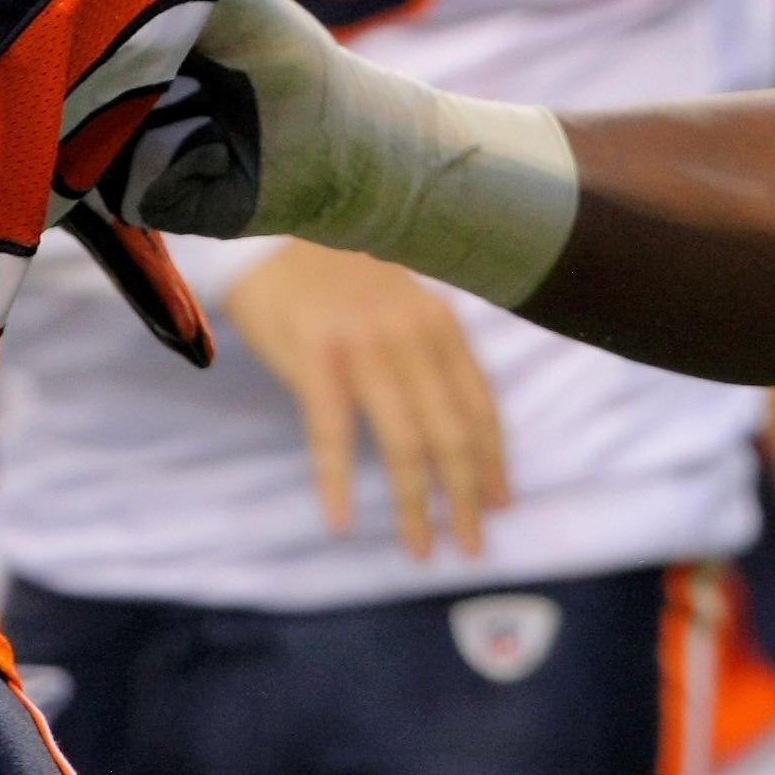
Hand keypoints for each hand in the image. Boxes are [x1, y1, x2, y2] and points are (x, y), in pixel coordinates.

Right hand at [223, 237, 510, 559]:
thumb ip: (426, 353)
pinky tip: (338, 521)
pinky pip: (332, 433)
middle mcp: (412, 336)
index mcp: (439, 324)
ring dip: (415, 504)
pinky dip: (337, 481)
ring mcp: (365, 347)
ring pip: (405, 442)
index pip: (481, 404)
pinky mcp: (315, 358)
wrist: (272, 226)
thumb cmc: (335, 276)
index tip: (501, 503)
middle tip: (471, 546)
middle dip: (466, 496)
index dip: (494, 459)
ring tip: (421, 548)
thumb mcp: (399, 304)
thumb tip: (453, 421)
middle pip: (453, 433)